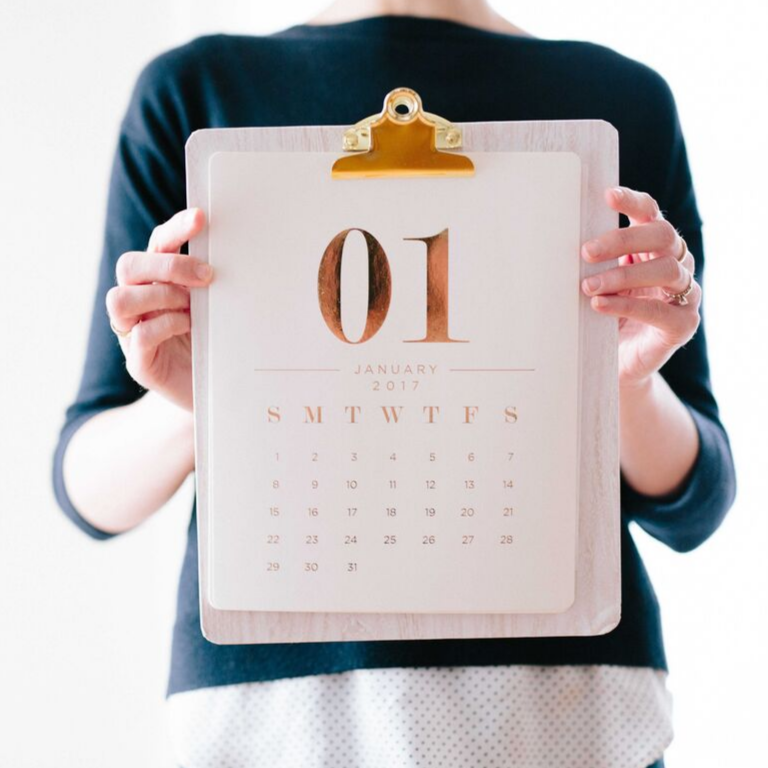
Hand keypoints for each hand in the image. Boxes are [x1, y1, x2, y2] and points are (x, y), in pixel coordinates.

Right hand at [106, 208, 211, 412]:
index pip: (157, 244)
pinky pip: (138, 336)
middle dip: (169, 265)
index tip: (202, 218)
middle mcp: (139, 303)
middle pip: (129, 265)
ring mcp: (133, 333)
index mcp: (158, 282)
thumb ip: (215, 285)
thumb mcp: (218, 310)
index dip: (176, 229)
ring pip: (119, 299)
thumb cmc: (216, 345)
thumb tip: (238, 255)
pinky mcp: (140, 363)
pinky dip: (165, 326)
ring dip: (160, 296)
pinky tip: (189, 328)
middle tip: (207, 276)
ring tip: (192, 307)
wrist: (214, 396)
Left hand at [580, 186, 700, 389]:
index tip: (607, 196)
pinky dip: (628, 306)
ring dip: (621, 275)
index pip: (651, 214)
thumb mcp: (595, 283)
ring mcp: (685, 295)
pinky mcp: (682, 325)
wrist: (615, 366)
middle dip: (623, 240)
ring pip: (665, 270)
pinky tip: (600, 305)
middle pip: (663, 236)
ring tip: (588, 286)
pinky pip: (661, 311)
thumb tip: (555, 238)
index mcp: (654, 248)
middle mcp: (676, 265)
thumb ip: (591, 263)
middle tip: (586, 252)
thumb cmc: (602, 317)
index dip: (633, 202)